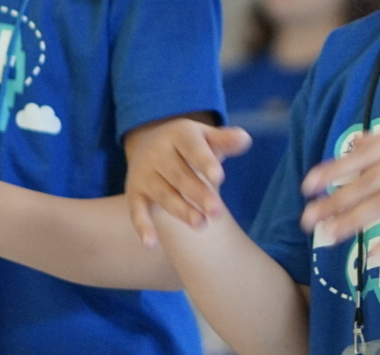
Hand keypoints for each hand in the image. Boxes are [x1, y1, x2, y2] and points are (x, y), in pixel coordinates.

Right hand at [124, 118, 250, 247]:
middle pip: (179, 175)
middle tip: (218, 212)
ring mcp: (144, 174)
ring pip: (164, 195)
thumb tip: (245, 139)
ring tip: (201, 224)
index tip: (220, 178)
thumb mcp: (205, 137)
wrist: (148, 143)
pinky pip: (137, 211)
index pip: (193, 148)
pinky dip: (143, 227)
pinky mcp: (135, 194)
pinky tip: (151, 244)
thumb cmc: (189, 144)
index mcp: (178, 134)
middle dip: (198, 194)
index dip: (205, 163)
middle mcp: (157, 153)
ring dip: (181, 210)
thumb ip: (225, 140)